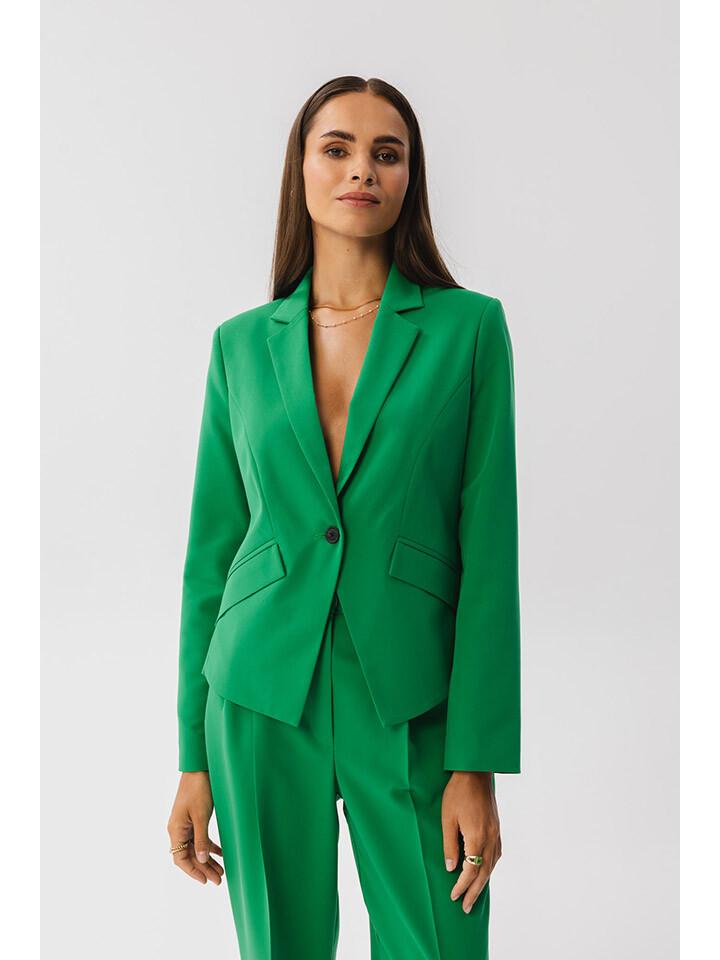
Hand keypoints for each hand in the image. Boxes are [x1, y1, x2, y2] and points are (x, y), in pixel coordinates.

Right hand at [167, 771, 224, 884]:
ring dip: (208, 860)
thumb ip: (201, 839)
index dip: (192, 871)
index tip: (205, 880)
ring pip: (196, 848)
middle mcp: (178, 829)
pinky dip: (210, 846)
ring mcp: (185, 824)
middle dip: (204, 869)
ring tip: (222, 871)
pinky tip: (221, 854)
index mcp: (175, 830)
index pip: (180, 859)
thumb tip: (202, 860)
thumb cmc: (198, 790)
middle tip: (219, 880)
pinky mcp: (194, 819)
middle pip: (190, 855)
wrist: (199, 769)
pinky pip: (200, 838)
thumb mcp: (201, 816)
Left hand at [441, 771, 501, 913]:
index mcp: (477, 836)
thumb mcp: (447, 818)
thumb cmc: (457, 792)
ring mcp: (496, 833)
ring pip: (492, 865)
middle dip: (474, 892)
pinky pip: (496, 854)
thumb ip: (449, 844)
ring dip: (483, 882)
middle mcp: (490, 837)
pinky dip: (490, 867)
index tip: (453, 896)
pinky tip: (485, 871)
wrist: (475, 772)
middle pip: (484, 872)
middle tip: (465, 907)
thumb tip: (451, 868)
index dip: (462, 886)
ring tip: (474, 895)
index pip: (471, 870)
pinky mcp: (497, 827)